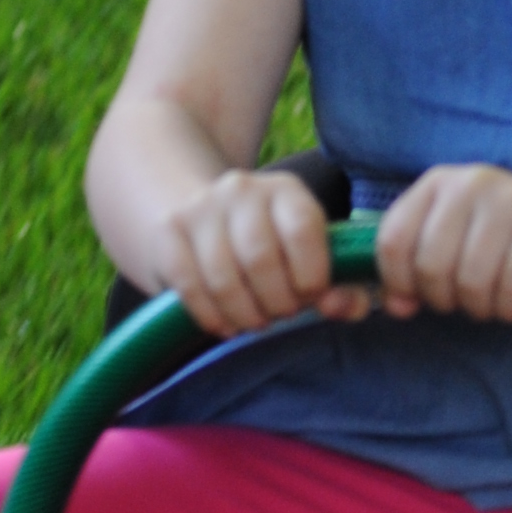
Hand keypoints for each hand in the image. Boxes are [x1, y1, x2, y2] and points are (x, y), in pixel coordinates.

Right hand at [156, 168, 358, 339]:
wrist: (203, 219)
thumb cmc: (273, 249)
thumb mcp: (312, 258)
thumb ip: (341, 287)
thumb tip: (341, 307)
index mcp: (287, 191)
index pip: (303, 231)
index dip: (310, 277)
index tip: (308, 297)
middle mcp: (243, 189)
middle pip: (260, 259)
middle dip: (276, 303)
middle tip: (280, 314)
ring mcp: (201, 207)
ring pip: (223, 279)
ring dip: (244, 314)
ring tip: (254, 321)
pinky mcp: (170, 231)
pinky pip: (189, 286)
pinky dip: (211, 316)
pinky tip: (225, 323)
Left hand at [374, 165, 511, 322]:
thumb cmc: (508, 243)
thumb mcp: (456, 242)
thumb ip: (414, 270)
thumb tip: (395, 306)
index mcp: (440, 183)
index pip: (392, 240)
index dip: (399, 282)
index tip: (419, 298)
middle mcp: (473, 183)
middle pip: (430, 266)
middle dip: (447, 300)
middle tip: (469, 300)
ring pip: (471, 281)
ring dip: (483, 308)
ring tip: (497, 301)